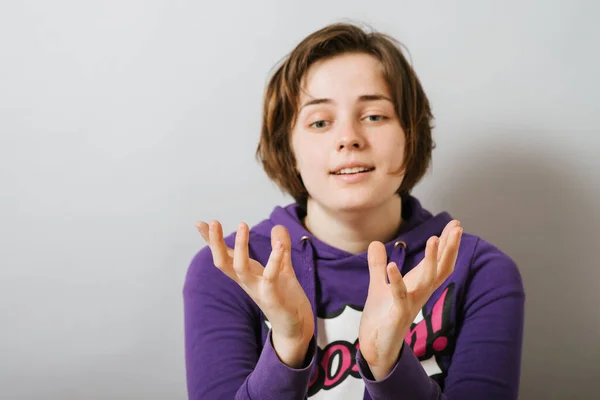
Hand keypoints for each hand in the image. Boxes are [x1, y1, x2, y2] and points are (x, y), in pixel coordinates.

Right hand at [196, 220, 314, 367]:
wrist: (295, 328)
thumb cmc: (285, 299)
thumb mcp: (282, 269)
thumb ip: (280, 249)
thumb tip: (278, 226)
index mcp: (247, 274)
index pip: (225, 255)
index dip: (212, 241)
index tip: (199, 223)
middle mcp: (247, 283)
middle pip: (223, 262)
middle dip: (216, 243)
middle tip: (213, 222)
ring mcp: (257, 291)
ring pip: (241, 268)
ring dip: (240, 246)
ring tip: (242, 224)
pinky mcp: (272, 298)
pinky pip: (270, 277)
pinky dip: (274, 260)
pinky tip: (278, 245)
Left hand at [358, 220, 462, 379]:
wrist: (375, 346)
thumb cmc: (382, 317)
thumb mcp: (378, 285)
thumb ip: (378, 265)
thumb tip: (376, 243)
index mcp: (418, 286)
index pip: (437, 262)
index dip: (447, 245)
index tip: (455, 224)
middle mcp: (420, 294)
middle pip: (441, 268)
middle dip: (449, 248)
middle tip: (458, 226)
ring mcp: (411, 304)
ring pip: (426, 280)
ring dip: (431, 259)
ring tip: (434, 238)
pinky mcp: (398, 315)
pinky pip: (400, 295)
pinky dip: (396, 280)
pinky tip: (393, 265)